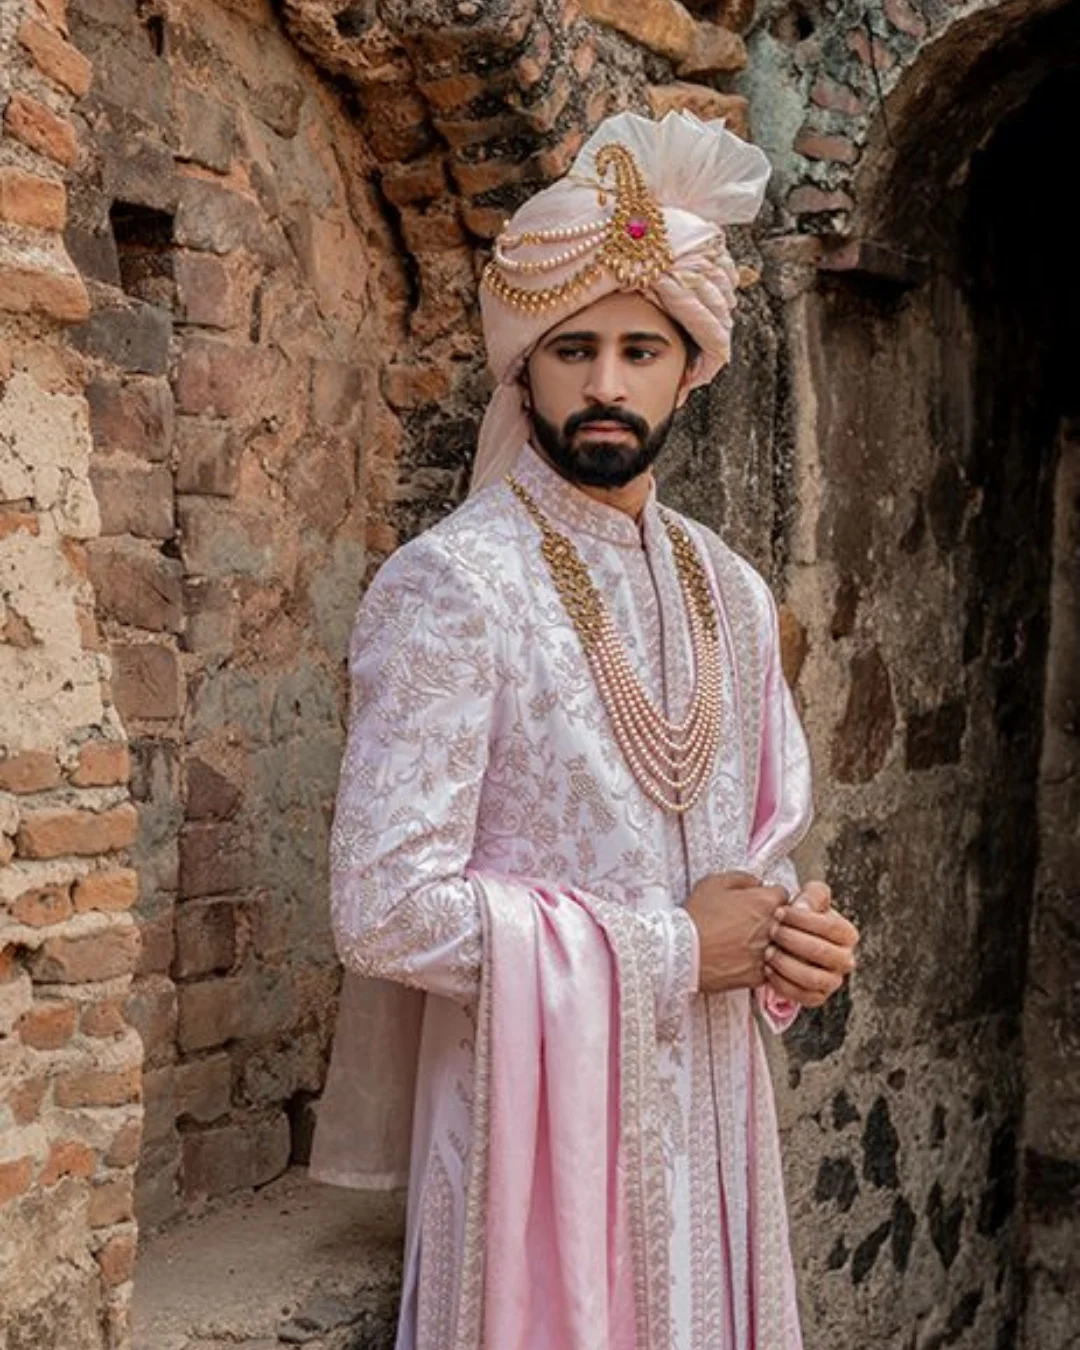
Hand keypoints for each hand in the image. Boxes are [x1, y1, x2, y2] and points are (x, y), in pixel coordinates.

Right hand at [686, 871, 788, 993]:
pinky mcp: (760, 975)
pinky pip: (770, 969)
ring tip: (749, 944)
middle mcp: (773, 928)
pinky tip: (743, 960)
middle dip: (775, 921)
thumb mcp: (714, 883)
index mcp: (766, 902)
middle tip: (755, 923)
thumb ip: (742, 878)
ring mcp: (769, 953)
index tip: (761, 903)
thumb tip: (756, 882)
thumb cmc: (697, 917)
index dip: (770, 898)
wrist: (683, 951)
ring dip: (771, 944)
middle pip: (787, 923)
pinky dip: (760, 965)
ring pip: (782, 948)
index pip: (784, 895)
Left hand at [764, 881, 858, 1007]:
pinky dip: (783, 984)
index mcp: (847, 935)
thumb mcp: (810, 899)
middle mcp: (845, 960)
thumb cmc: (802, 917)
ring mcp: (832, 981)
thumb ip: (811, 896)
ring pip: (813, 978)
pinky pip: (803, 997)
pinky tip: (768, 968)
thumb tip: (803, 907)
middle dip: (792, 940)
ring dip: (786, 964)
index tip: (779, 911)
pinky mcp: (817, 996)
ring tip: (768, 951)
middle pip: (822, 953)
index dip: (803, 919)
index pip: (831, 927)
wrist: (792, 938)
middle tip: (772, 930)